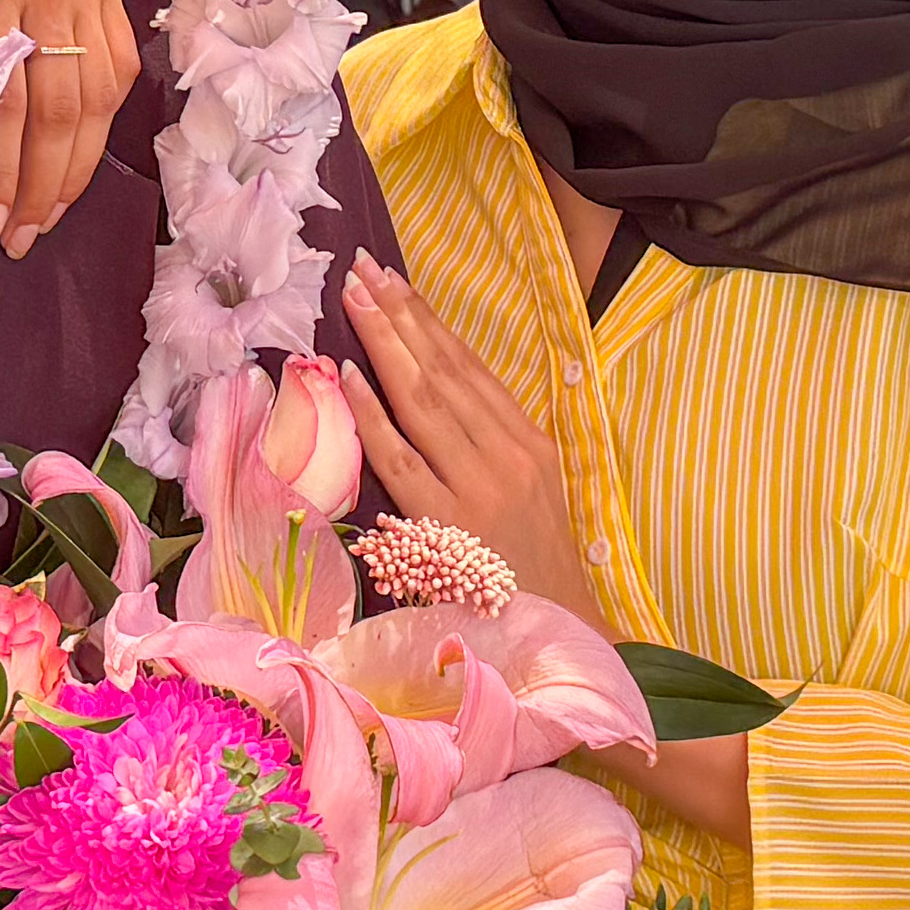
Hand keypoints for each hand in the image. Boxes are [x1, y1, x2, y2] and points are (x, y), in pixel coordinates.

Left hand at [334, 252, 747, 835]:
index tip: (395, 280)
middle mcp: (508, 456)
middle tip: (360, 269)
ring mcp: (478, 488)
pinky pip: (400, 459)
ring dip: (384, 346)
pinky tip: (345, 377)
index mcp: (531, 444)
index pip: (471, 367)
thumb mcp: (531, 496)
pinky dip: (372, 414)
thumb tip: (433, 396)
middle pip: (444, 371)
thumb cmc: (534, 575)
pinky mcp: (450, 525)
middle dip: (400, 316)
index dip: (429, 320)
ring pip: (423, 402)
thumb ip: (490, 447)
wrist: (564, 640)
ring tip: (353, 300)